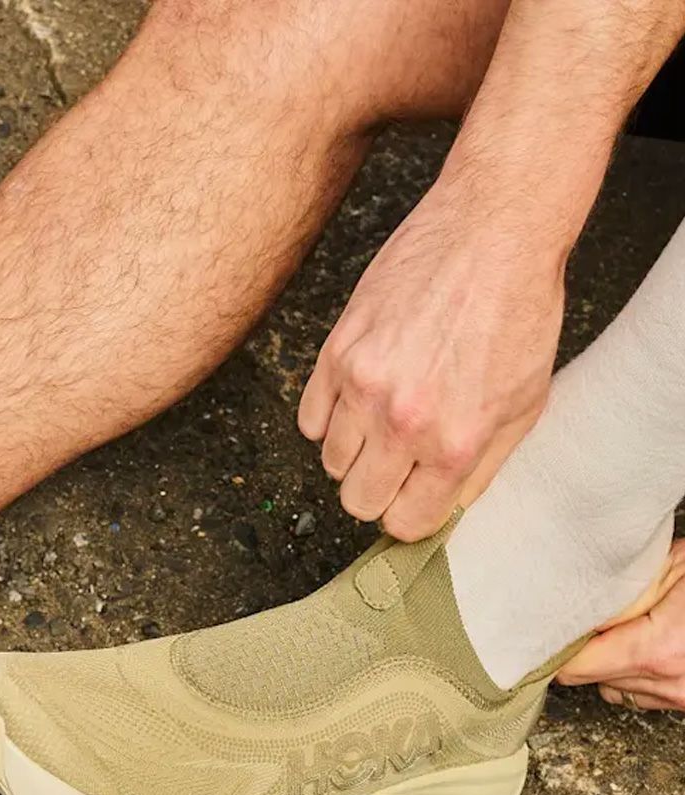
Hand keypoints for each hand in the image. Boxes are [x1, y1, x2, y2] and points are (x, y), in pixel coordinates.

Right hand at [298, 181, 565, 540]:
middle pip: (358, 500)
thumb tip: (442, 509)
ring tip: (385, 417)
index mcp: (454, 443)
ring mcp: (363, 387)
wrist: (493, 233)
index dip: (408, 513)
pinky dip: (330, 417)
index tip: (411, 497)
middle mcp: (403, 423)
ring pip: (331, 461)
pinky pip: (310, 419)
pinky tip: (360, 395)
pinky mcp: (336, 353)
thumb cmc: (518, 313)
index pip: (403, 522)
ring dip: (355, 450)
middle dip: (378, 489)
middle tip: (397, 462)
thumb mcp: (523, 405)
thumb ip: (480, 469)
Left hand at [556, 540, 684, 711]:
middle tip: (580, 618)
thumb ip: (625, 592)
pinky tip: (645, 644)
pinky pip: (641, 696)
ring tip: (621, 629)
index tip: (547, 625)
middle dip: (583, 651)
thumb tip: (575, 606)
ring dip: (608, 664)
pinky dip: (634, 675)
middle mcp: (672, 683)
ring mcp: (683, 698)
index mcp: (660, 649)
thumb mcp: (675, 568)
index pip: (577, 666)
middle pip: (591, 679)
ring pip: (613, 690)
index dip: (559, 645)